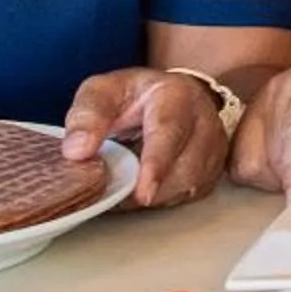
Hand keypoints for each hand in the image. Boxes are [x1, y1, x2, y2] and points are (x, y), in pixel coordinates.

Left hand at [62, 69, 230, 208]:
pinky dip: (164, 199)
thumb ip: (86, 116)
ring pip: (191, 185)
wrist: (166, 99)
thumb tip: (77, 152)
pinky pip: (190, 194)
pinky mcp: (213, 169)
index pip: (170, 131)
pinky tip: (144, 190)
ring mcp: (213, 147)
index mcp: (176, 95)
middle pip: (186, 166)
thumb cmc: (132, 97)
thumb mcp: (101, 92)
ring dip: (155, 196)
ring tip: (126, 189)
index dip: (156, 164)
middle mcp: (204, 119)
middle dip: (152, 188)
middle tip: (118, 196)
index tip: (142, 192)